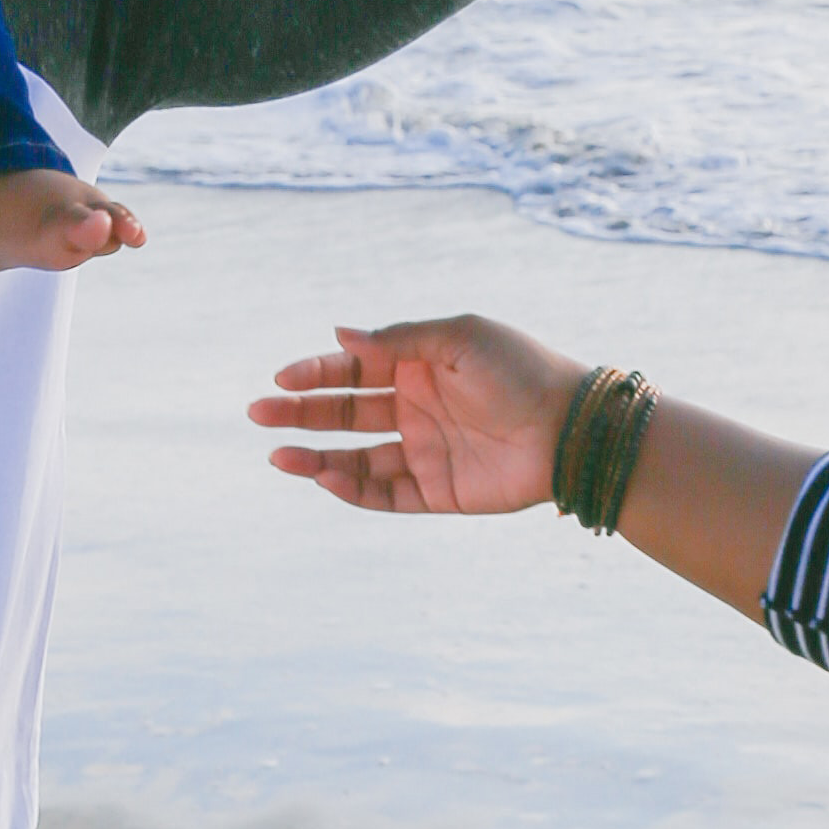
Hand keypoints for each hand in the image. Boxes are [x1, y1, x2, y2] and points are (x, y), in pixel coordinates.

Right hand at [249, 316, 584, 514]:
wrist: (571, 427)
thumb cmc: (520, 369)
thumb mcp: (458, 337)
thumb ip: (399, 340)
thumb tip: (341, 335)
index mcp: (419, 366)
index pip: (355, 369)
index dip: (317, 373)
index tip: (282, 379)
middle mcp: (416, 408)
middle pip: (345, 412)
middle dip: (300, 413)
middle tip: (258, 414)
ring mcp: (425, 450)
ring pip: (356, 457)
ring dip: (316, 457)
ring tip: (279, 456)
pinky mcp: (438, 491)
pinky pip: (385, 493)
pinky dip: (353, 489)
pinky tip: (327, 477)